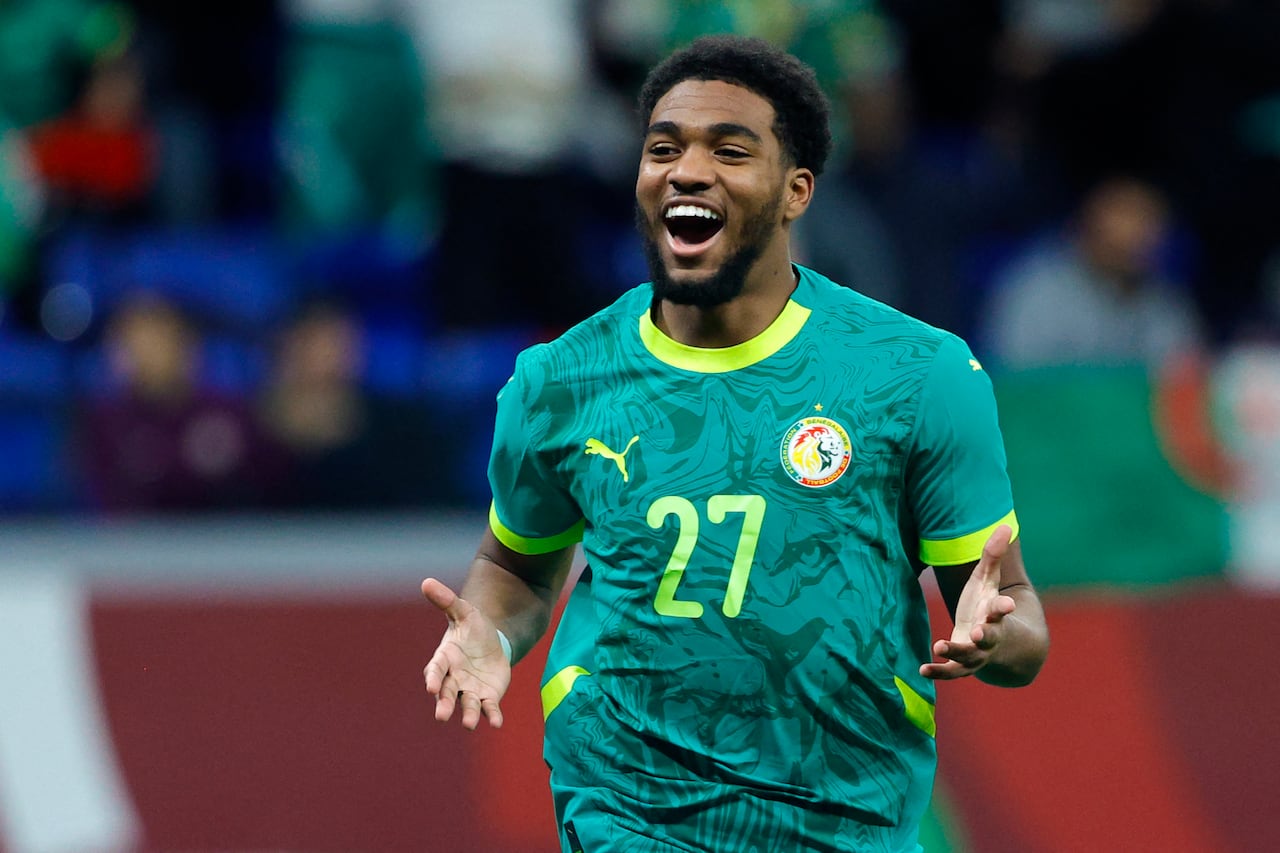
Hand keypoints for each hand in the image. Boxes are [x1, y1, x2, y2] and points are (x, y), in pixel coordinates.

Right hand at [421, 578, 509, 729]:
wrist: (492, 642)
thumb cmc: (472, 628)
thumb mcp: (463, 611)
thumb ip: (446, 600)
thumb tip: (426, 581)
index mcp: (444, 659)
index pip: (435, 670)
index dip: (432, 678)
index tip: (430, 687)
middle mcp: (453, 679)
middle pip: (446, 694)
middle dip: (443, 704)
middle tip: (441, 716)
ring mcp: (469, 690)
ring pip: (466, 705)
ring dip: (467, 715)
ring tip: (468, 724)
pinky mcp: (487, 697)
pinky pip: (488, 708)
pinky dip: (491, 716)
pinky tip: (496, 723)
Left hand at [921, 525, 1017, 680]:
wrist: (995, 643)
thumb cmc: (986, 605)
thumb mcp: (987, 580)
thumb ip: (993, 556)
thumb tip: (1004, 525)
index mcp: (995, 615)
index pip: (1001, 611)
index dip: (1003, 608)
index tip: (1008, 605)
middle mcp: (989, 637)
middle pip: (989, 638)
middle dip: (985, 636)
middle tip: (977, 633)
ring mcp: (976, 653)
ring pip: (968, 658)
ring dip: (955, 652)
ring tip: (939, 646)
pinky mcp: (962, 664)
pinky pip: (951, 672)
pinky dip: (938, 672)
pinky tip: (922, 670)